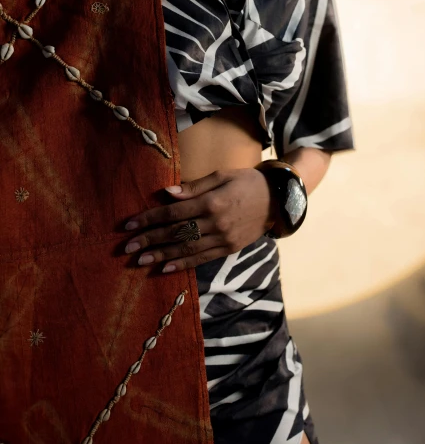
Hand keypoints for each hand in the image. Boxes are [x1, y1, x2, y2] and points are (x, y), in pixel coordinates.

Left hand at [123, 168, 275, 273]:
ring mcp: (223, 239)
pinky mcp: (229, 249)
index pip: (172, 213)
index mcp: (212, 202)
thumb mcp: (223, 175)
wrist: (279, 199)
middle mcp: (216, 223)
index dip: (149, 219)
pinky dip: (183, 264)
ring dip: (161, 255)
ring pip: (186, 250)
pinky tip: (166, 268)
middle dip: (149, 240)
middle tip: (127, 247)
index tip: (128, 225)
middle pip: (175, 233)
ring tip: (140, 261)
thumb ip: (195, 186)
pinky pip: (202, 259)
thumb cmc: (247, 181)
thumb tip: (167, 194)